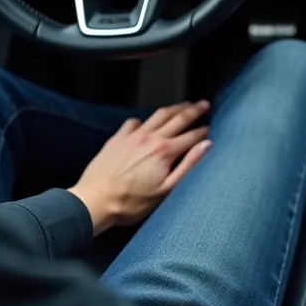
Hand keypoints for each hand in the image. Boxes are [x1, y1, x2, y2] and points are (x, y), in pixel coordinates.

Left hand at [68, 101, 211, 235]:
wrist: (95, 201)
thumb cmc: (131, 202)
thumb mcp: (166, 190)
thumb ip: (188, 165)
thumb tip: (206, 145)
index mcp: (165, 151)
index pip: (192, 136)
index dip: (203, 131)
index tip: (210, 128)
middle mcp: (151, 137)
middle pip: (178, 118)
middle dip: (194, 110)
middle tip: (204, 104)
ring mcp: (133, 135)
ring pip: (158, 115)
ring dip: (174, 108)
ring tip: (184, 105)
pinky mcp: (118, 138)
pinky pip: (134, 121)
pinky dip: (145, 119)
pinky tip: (147, 122)